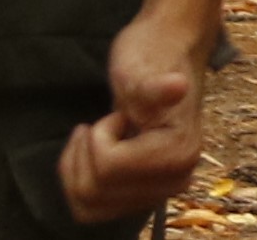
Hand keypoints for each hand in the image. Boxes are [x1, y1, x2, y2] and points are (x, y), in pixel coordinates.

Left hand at [59, 5, 217, 219]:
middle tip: (103, 123)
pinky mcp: (145, 190)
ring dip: (79, 169)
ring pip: (90, 205)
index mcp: (177, 153)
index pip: (108, 168)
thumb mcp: (138, 71)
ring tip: (95, 136)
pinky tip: (93, 150)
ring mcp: (161, 188)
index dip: (99, 137)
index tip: (117, 113)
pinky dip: (82, 180)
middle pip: (96, 192)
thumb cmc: (150, 55)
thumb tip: (177, 86)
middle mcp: (175, 178)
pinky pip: (95, 206)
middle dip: (85, 155)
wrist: (170, 50)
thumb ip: (153, 89)